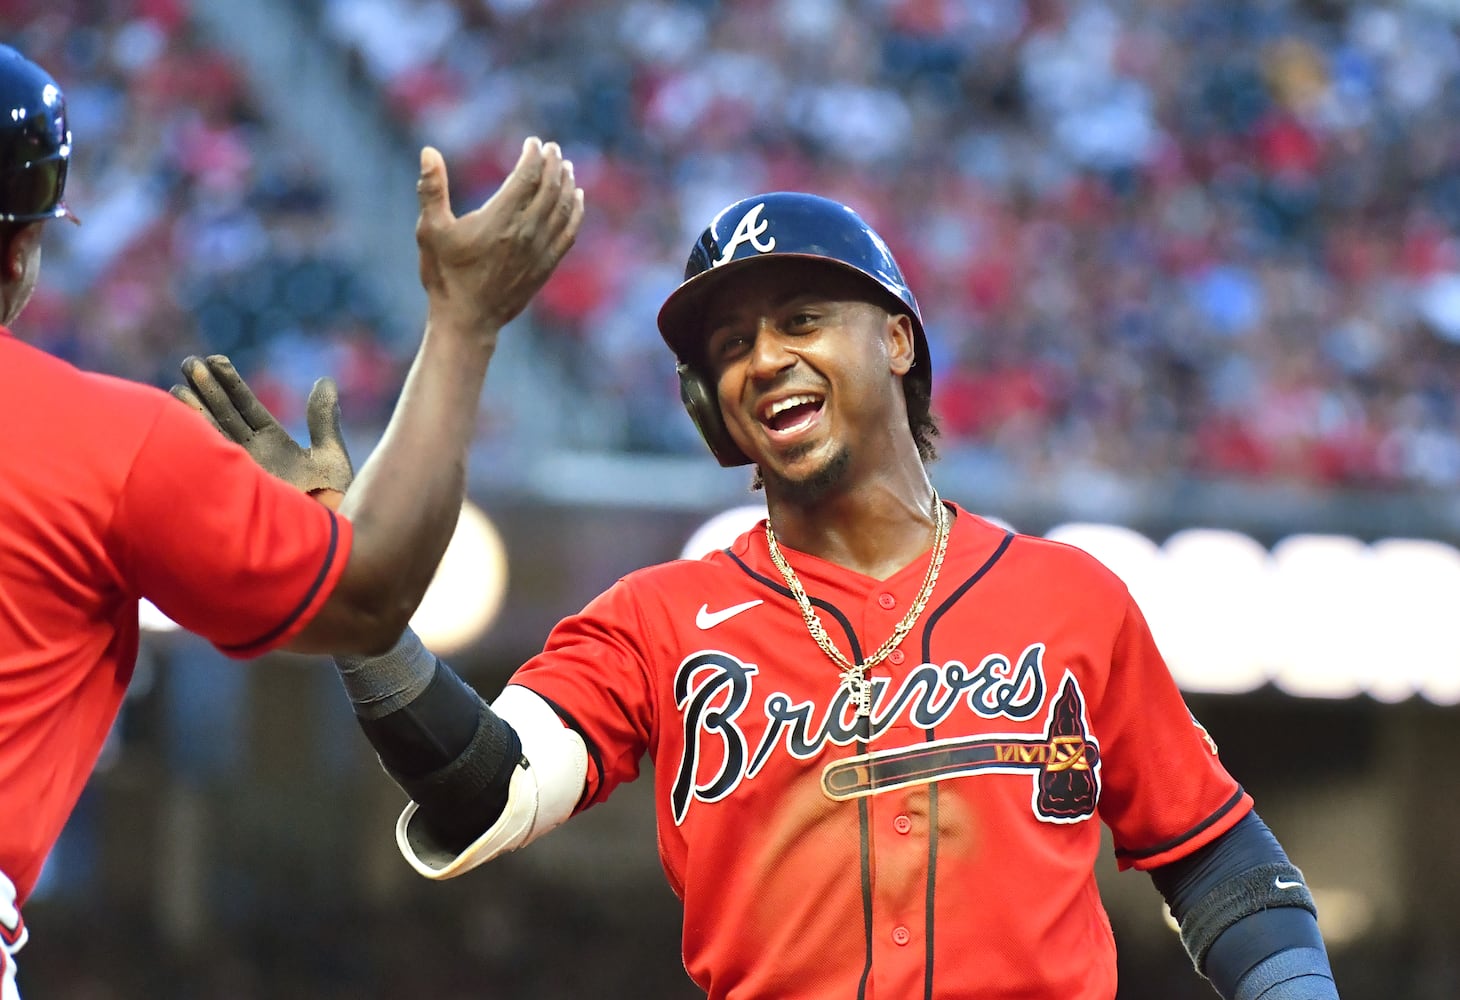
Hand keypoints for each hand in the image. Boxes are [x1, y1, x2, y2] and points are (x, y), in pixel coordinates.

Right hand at [171, 354, 354, 494]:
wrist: (323, 548)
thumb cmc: (332, 506)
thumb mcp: (330, 458)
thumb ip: (323, 421)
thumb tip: (324, 381)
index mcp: (272, 445)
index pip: (247, 407)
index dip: (231, 384)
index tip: (215, 359)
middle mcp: (249, 457)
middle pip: (223, 416)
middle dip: (206, 390)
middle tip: (188, 363)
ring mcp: (237, 474)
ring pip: (211, 437)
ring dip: (194, 413)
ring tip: (176, 388)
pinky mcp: (230, 491)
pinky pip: (210, 462)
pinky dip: (196, 443)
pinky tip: (179, 422)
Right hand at [415, 136, 583, 340]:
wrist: (467, 320)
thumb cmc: (445, 276)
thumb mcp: (430, 231)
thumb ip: (431, 189)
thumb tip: (428, 151)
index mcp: (499, 220)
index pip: (526, 177)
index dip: (532, 156)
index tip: (533, 142)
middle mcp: (524, 233)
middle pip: (549, 188)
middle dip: (552, 164)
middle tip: (552, 148)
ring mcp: (539, 251)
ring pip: (562, 208)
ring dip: (566, 183)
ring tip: (566, 166)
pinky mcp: (546, 266)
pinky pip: (569, 232)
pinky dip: (575, 212)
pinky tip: (577, 198)